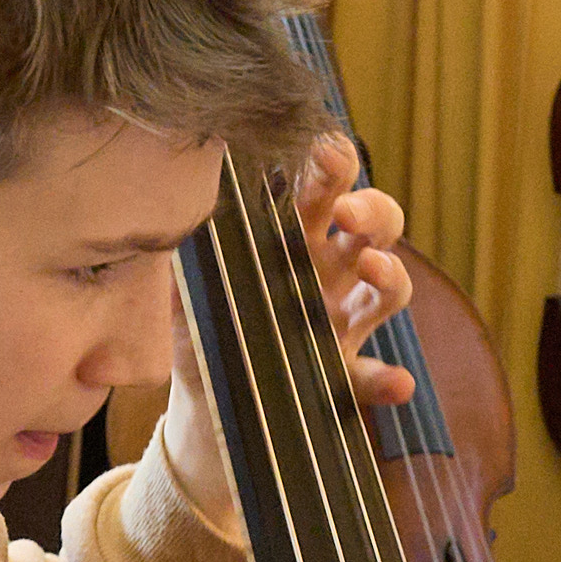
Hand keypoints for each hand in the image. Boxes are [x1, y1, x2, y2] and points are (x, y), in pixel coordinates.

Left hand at [162, 133, 417, 519]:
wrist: (207, 408)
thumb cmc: (201, 329)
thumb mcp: (187, 287)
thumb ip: (183, 254)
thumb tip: (164, 220)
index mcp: (293, 235)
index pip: (325, 186)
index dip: (334, 164)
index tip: (324, 152)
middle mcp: (328, 271)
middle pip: (375, 224)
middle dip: (371, 210)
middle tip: (346, 215)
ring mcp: (342, 322)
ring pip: (390, 288)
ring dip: (390, 274)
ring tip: (371, 269)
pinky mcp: (344, 378)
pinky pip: (375, 378)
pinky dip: (390, 380)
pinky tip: (396, 382)